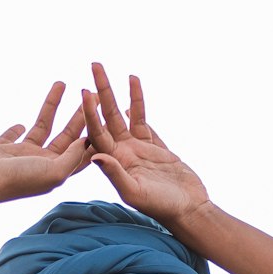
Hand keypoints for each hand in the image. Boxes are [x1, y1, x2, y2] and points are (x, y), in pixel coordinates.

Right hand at [0, 82, 94, 202]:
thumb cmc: (19, 179)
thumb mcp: (54, 171)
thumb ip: (72, 157)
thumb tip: (85, 141)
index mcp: (57, 172)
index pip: (82, 151)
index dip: (96, 133)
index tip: (107, 113)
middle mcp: (42, 165)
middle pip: (67, 136)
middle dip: (80, 114)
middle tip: (92, 92)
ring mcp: (23, 157)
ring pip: (43, 127)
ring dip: (52, 106)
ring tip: (62, 83)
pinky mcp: (3, 150)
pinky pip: (14, 136)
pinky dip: (17, 129)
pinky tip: (22, 122)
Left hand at [82, 63, 210, 228]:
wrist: (188, 209)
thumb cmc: (161, 206)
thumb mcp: (135, 192)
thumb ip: (115, 174)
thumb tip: (96, 156)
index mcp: (114, 163)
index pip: (97, 132)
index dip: (90, 111)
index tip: (84, 90)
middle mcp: (122, 153)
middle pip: (108, 116)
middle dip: (101, 91)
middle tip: (94, 64)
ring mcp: (138, 149)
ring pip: (126, 116)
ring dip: (120, 94)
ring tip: (117, 71)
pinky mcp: (156, 148)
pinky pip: (144, 122)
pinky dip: (138, 106)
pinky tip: (131, 92)